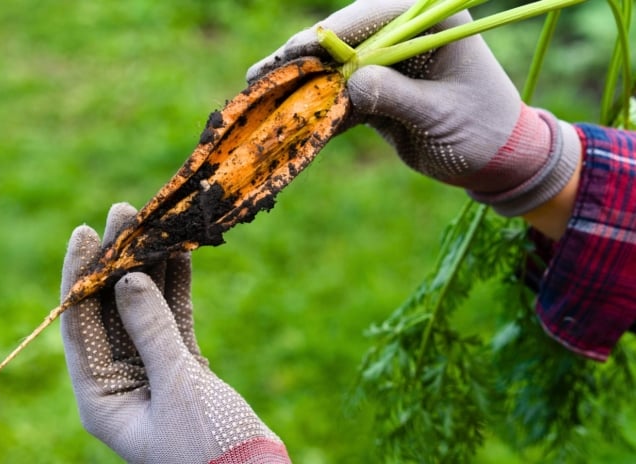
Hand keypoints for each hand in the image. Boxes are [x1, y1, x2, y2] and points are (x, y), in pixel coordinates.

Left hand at [60, 203, 289, 463]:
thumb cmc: (209, 447)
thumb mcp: (176, 385)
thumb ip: (151, 330)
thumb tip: (127, 279)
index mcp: (101, 396)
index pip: (79, 324)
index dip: (80, 275)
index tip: (83, 232)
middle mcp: (120, 381)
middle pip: (111, 309)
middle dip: (118, 262)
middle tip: (124, 213)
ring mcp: (152, 372)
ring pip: (146, 309)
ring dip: (150, 268)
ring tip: (154, 224)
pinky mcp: (184, 367)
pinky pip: (174, 319)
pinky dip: (178, 288)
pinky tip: (180, 255)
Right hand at [248, 0, 580, 216]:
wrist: (496, 161)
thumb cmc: (482, 132)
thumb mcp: (441, 116)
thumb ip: (397, 97)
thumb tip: (349, 83)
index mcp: (430, 22)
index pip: (372, 17)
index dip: (330, 35)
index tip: (295, 53)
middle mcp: (405, 36)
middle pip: (342, 39)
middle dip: (302, 58)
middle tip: (262, 73)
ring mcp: (388, 64)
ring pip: (334, 68)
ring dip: (300, 84)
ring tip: (258, 92)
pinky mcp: (377, 92)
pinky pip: (340, 97)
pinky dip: (317, 110)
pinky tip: (286, 118)